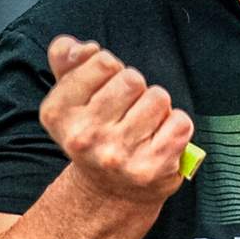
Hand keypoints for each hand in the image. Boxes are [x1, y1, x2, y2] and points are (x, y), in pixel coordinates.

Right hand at [38, 35, 194, 204]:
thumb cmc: (95, 134)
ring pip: (159, 99)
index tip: (107, 90)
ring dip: (158, 107)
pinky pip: (180, 123)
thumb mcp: (71, 98)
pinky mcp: (151, 168)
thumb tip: (80, 47)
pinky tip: (161, 138)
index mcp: (58, 113)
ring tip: (144, 126)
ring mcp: (118, 155)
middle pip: (133, 79)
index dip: (112, 70)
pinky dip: (177, 125)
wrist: (111, 191)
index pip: (102, 62)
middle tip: (128, 111)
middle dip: (137, 89)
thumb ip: (68, 63)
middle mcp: (84, 136)